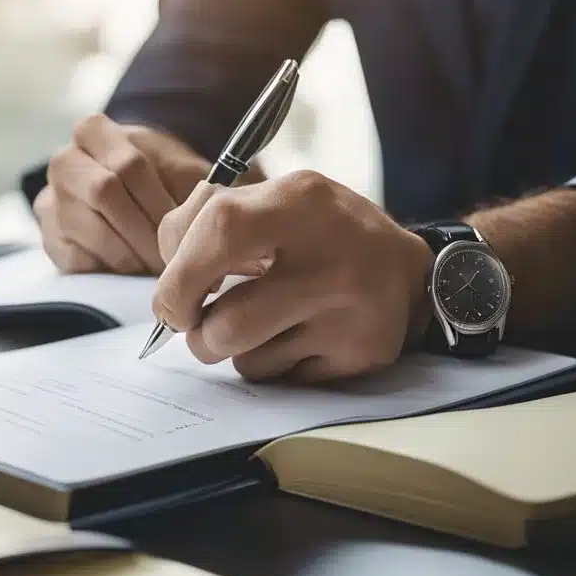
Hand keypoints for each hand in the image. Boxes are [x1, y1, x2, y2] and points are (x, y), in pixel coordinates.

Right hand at [33, 114, 257, 274]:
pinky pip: (80, 260)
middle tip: (177, 257)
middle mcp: (65, 162)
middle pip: (103, 193)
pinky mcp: (50, 239)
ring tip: (163, 267)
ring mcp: (51, 201)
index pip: (128, 166)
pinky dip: (113, 270)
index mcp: (94, 132)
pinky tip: (137, 270)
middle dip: (146, 231)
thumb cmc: (161, 179)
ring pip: (91, 231)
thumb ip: (201, 192)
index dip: (161, 204)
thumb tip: (229, 232)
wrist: (127, 192)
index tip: (189, 230)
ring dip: (133, 254)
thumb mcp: (184, 171)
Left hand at [153, 170, 435, 381]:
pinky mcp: (359, 354)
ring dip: (229, 348)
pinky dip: (269, 363)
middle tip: (190, 323)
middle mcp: (331, 256)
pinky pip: (277, 376)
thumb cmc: (317, 236)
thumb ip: (207, 219)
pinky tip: (294, 337)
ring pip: (245, 357)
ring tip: (252, 324)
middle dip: (192, 331)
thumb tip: (168, 274)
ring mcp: (348, 312)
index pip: (216, 230)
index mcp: (299, 199)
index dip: (177, 273)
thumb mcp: (273, 201)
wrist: (407, 272)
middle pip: (226, 322)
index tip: (172, 294)